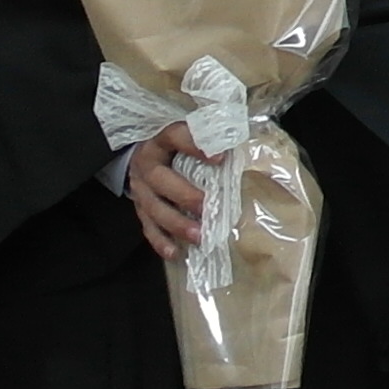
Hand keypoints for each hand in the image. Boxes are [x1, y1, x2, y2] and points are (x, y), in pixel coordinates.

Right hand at [123, 129, 208, 260]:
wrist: (144, 155)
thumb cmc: (176, 145)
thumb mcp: (188, 135)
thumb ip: (212, 138)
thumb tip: (247, 148)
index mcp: (160, 140)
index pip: (175, 137)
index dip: (194, 146)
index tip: (220, 158)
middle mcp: (147, 164)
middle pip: (159, 179)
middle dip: (184, 195)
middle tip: (206, 207)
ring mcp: (141, 189)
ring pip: (153, 208)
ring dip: (176, 224)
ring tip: (198, 236)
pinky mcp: (140, 209)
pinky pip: (148, 227)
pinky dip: (161, 241)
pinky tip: (175, 253)